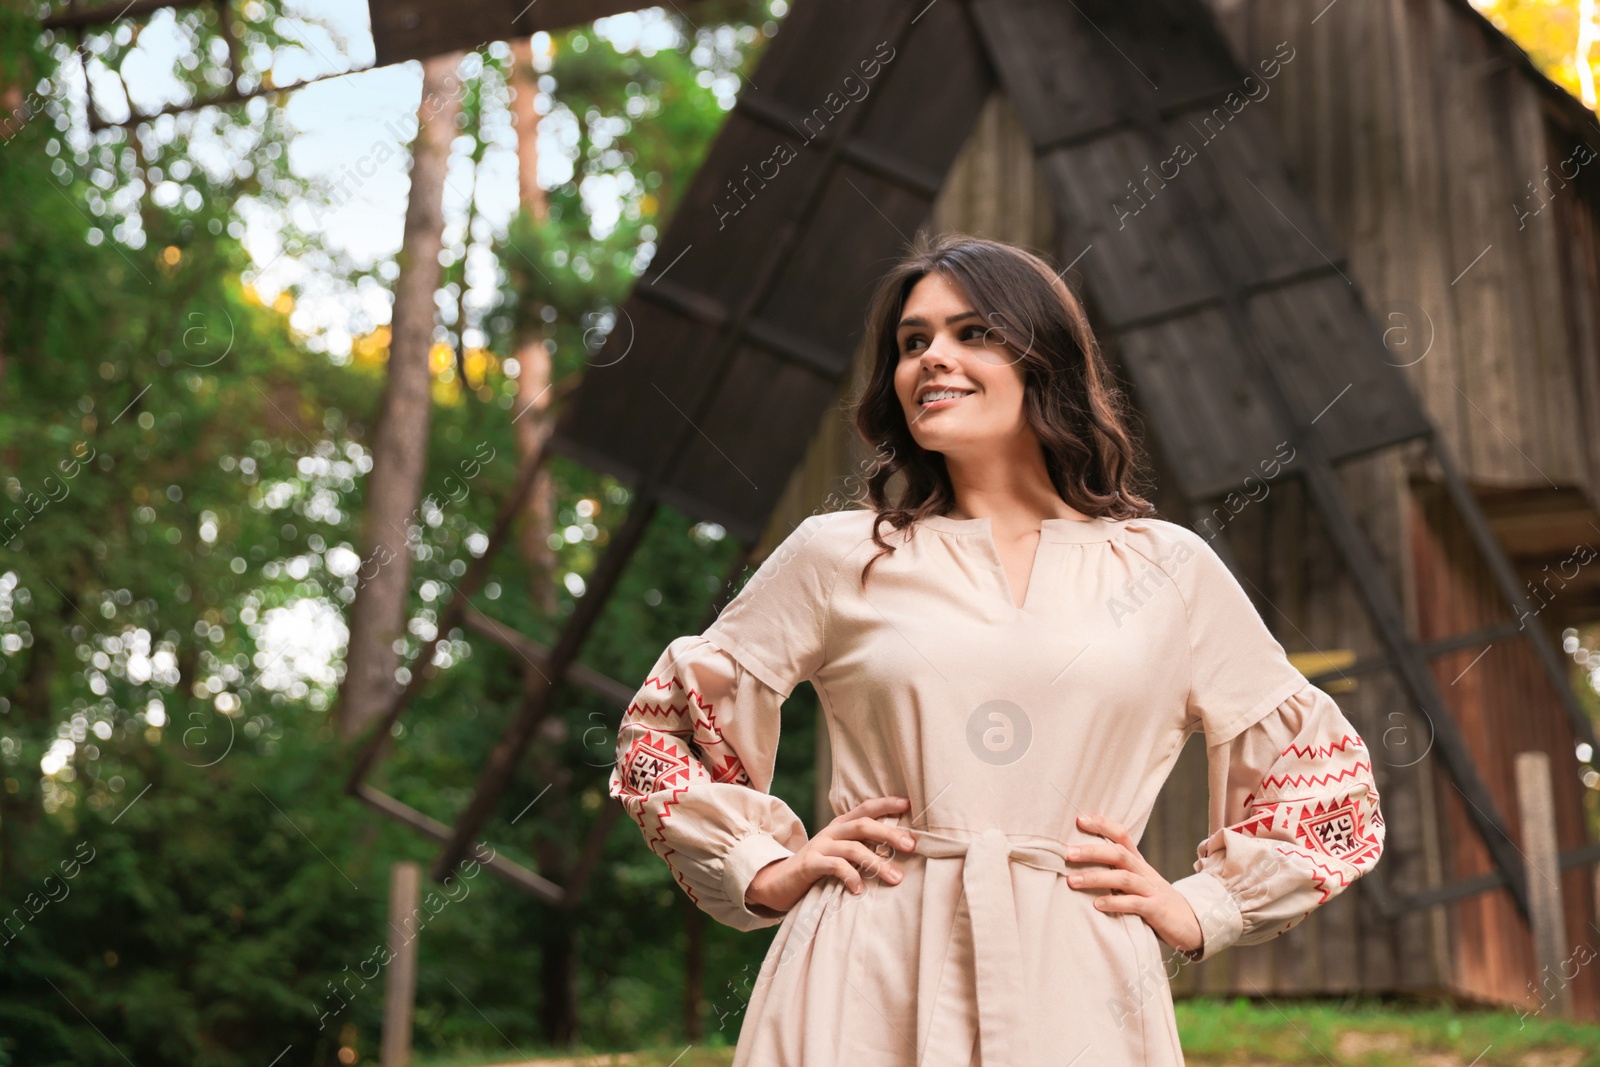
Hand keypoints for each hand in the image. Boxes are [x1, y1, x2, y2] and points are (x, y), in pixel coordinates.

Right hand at [745, 796, 917, 913]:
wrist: (778, 882)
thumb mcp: (840, 854)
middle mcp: (831, 832)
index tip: (909, 804)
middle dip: (889, 833)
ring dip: (877, 863)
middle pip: (863, 825)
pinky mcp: (810, 864)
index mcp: (840, 826)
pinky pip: (834, 867)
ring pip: (853, 848)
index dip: (886, 804)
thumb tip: (897, 852)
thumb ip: (861, 848)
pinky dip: (851, 876)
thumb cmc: (818, 869)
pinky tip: (860, 890)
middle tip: (911, 846)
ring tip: (896, 878)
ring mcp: (820, 847)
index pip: (865, 808)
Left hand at [1066, 813, 1203, 955]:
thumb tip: (1080, 865)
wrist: (1191, 925)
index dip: (1102, 824)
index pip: (1122, 836)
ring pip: (1123, 877)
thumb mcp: (1137, 884)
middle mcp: (1144, 873)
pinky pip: (1134, 903)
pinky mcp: (1156, 910)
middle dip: (1092, 851)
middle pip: (1118, 853)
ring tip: (1072, 881)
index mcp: (1138, 863)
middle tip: (1067, 853)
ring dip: (1096, 877)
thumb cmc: (1154, 903)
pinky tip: (1097, 905)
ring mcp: (1151, 890)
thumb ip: (1116, 873)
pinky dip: (1115, 903)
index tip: (1079, 818)